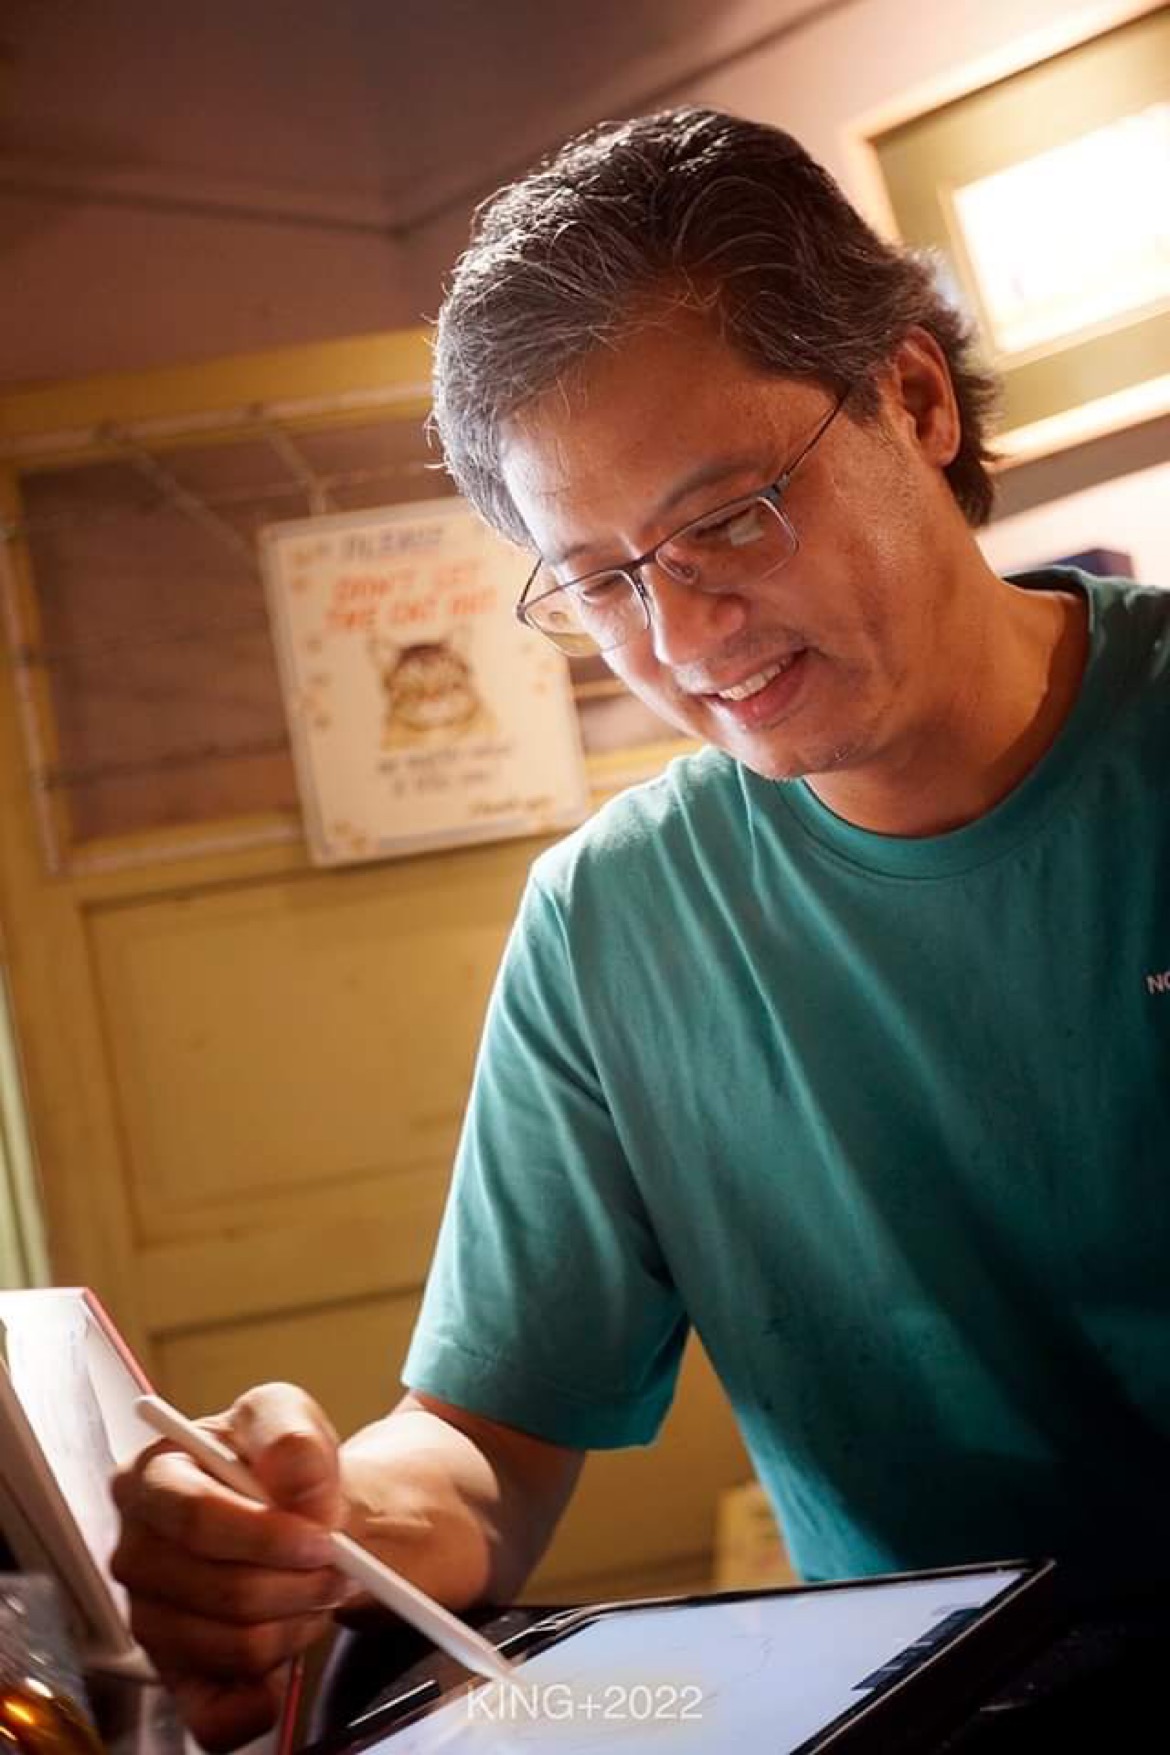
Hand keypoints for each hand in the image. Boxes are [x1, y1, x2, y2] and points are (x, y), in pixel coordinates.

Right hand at [112, 1382, 347, 1751]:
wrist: (297, 1510)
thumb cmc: (280, 1463)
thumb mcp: (288, 1417)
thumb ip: (291, 1438)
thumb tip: (297, 1490)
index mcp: (149, 1478)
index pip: (196, 1520)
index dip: (268, 1535)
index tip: (324, 1537)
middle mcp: (136, 1553)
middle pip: (222, 1591)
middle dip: (299, 1582)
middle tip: (338, 1564)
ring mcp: (151, 1619)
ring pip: (237, 1647)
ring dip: (298, 1621)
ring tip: (315, 1588)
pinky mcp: (176, 1676)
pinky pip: (215, 1717)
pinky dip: (263, 1701)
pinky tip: (287, 1664)